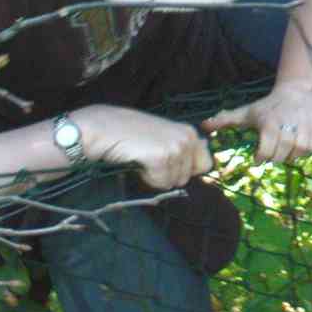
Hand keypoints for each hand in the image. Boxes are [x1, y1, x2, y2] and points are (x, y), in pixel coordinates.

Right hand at [80, 104, 214, 190]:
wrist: (105, 128)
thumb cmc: (132, 133)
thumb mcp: (163, 135)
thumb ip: (183, 145)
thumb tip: (206, 154)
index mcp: (190, 132)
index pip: (206, 164)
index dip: (187, 170)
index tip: (168, 164)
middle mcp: (188, 138)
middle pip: (187, 178)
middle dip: (169, 175)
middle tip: (151, 158)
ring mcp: (176, 147)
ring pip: (173, 182)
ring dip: (157, 176)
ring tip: (143, 157)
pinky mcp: (163, 157)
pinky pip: (161, 183)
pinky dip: (148, 178)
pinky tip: (139, 161)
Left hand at [208, 82, 311, 164]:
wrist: (298, 91)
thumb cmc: (268, 106)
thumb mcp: (246, 112)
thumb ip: (225, 120)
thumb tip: (202, 125)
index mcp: (268, 121)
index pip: (267, 148)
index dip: (261, 157)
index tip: (257, 159)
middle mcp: (287, 121)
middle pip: (283, 151)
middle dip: (276, 158)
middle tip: (271, 156)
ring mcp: (304, 123)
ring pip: (300, 150)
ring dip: (292, 156)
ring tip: (285, 152)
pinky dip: (305, 151)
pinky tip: (297, 147)